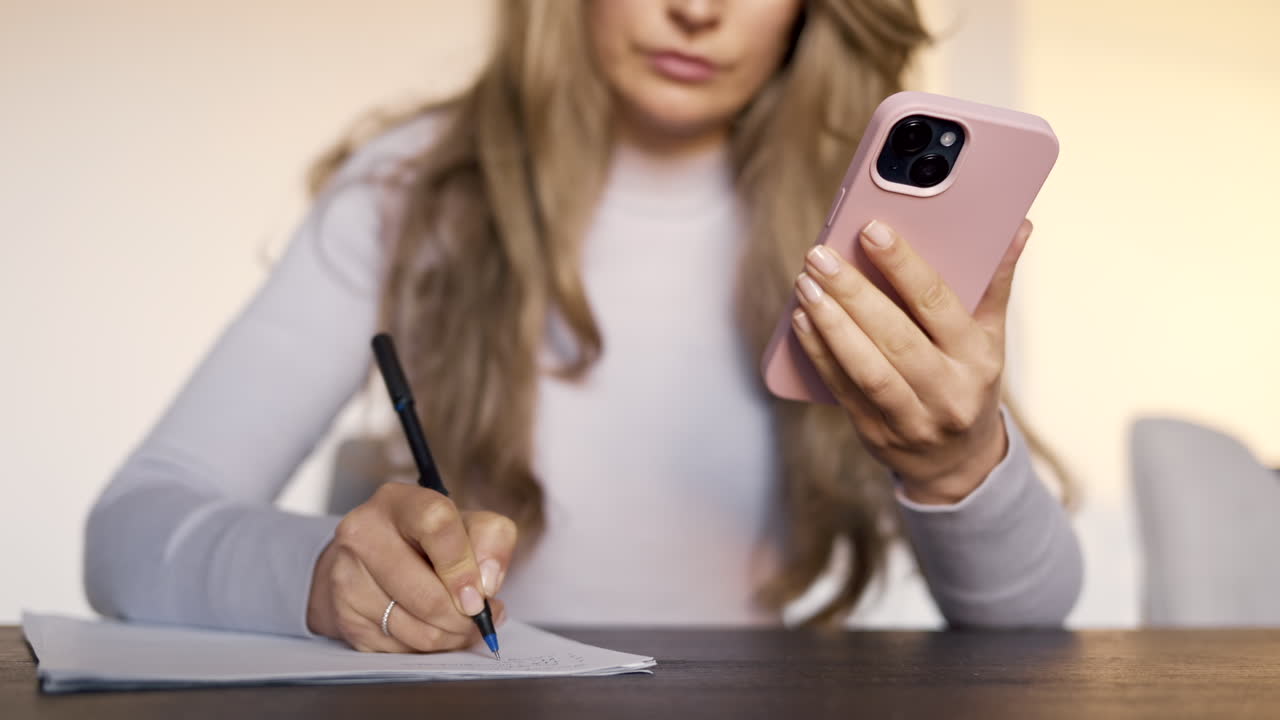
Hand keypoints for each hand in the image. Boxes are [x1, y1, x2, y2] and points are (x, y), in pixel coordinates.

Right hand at [307, 482, 514, 651]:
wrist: (370, 556)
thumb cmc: (428, 539)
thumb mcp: (467, 524)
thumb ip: (492, 541)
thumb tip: (486, 584)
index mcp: (398, 501)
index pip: (436, 526)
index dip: (463, 566)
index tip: (480, 595)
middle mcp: (362, 535)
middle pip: (426, 595)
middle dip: (464, 617)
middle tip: (479, 617)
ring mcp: (346, 577)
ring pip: (417, 629)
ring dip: (451, 636)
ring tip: (461, 623)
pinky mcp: (344, 616)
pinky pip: (400, 648)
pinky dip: (427, 646)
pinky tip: (432, 627)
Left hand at [790, 219, 1032, 504]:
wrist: (959, 464)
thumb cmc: (969, 382)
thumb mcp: (991, 339)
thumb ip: (995, 283)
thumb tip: (1018, 226)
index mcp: (978, 358)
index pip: (939, 304)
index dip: (904, 266)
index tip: (872, 229)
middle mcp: (948, 391)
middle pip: (896, 336)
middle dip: (854, 292)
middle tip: (820, 255)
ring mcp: (911, 418)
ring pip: (867, 368)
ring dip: (831, 324)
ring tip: (806, 284)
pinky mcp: (875, 434)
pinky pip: (843, 389)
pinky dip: (819, 352)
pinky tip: (801, 320)